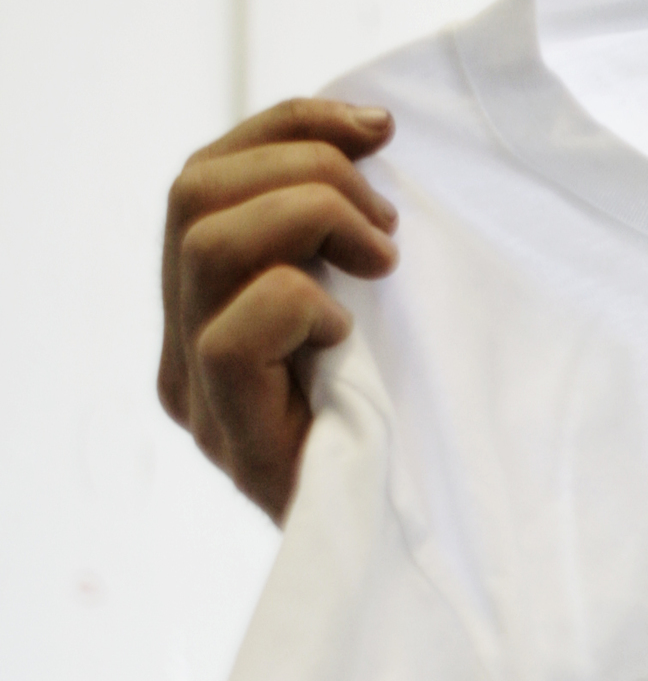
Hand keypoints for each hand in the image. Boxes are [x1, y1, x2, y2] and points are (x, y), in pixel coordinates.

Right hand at [158, 97, 399, 521]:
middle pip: (192, 192)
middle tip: (387, 219)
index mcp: (209, 298)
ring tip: (383, 262)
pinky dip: (298, 308)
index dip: (290, 127)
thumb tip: (375, 138)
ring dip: (311, 220)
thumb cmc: (421, 425)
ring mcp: (198, 396)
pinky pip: (228, 339)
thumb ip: (349, 237)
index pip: (210, 173)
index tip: (379, 130)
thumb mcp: (386, 307)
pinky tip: (348, 336)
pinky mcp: (229, 442)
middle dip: (303, 167)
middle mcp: (185, 341)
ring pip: (204, 245)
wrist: (429, 553)